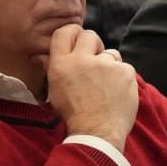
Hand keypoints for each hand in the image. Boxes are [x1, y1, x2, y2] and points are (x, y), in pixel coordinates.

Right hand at [45, 24, 137, 152]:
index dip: (73, 33)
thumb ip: (52, 69)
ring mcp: (105, 64)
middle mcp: (82, 60)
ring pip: (110, 53)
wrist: (97, 133)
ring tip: (105, 85)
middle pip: (89, 35)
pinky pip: (125, 67)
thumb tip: (41, 56)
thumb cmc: (74, 115)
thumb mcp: (55, 91)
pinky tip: (116, 92)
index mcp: (62, 64)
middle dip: (93, 45)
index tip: (78, 41)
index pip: (64, 32)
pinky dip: (122, 78)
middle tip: (94, 62)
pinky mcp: (125, 72)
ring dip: (109, 64)